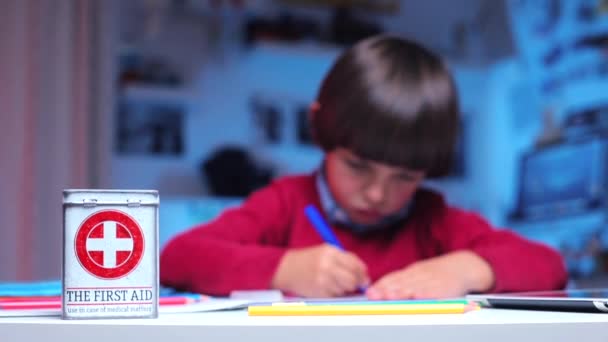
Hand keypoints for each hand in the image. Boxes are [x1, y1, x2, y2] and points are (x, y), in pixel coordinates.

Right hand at [272, 244, 369, 297]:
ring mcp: (322, 280)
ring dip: (344, 289)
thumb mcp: (326, 251)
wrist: (286, 269)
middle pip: (352, 279)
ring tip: (335, 283)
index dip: (363, 272)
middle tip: (355, 284)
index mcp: (330, 252)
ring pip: (345, 289)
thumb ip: (346, 258)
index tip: (364, 277)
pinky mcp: (318, 291)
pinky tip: (327, 287)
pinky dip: (335, 293)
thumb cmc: (309, 260)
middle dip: (356, 283)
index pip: (355, 264)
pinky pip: (335, 296)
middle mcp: (326, 265)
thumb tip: (364, 273)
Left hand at [366, 250, 493, 299]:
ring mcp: (431, 281)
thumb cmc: (438, 274)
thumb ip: (402, 282)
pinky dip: (425, 294)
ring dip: (401, 292)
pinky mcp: (444, 288)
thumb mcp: (419, 274)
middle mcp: (419, 276)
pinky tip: (417, 298)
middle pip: (400, 283)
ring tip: (390, 297)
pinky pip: (434, 291)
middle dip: (386, 290)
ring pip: (414, 287)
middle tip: (375, 296)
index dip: (381, 285)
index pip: (393, 278)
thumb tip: (380, 291)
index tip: (370, 293)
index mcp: (412, 272)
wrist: (464, 266)